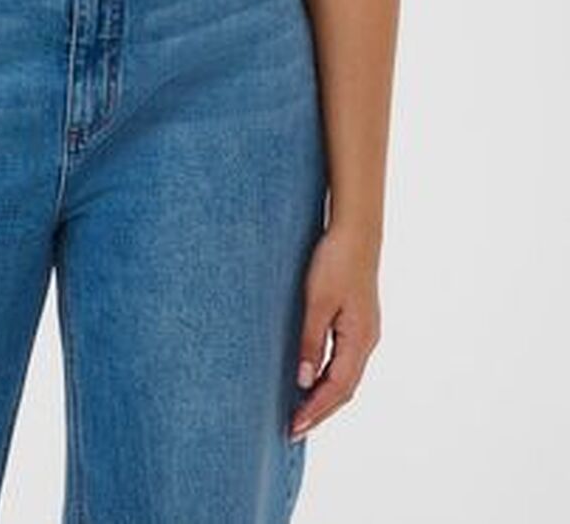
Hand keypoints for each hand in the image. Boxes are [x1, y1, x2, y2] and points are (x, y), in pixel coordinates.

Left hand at [288, 221, 381, 440]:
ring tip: (301, 410)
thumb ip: (311, 341)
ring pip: (346, 375)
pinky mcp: (359, 320)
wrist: (356, 230)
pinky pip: (345, 360)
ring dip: (324, 395)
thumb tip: (303, 381)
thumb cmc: (336, 261)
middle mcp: (367, 340)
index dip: (315, 410)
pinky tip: (313, 377)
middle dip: (320, 410)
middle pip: (344, 388)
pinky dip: (329, 376)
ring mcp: (365, 331)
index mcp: (359, 339)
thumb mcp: (317, 301)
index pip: (337, 388)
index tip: (293, 427)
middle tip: (293, 428)